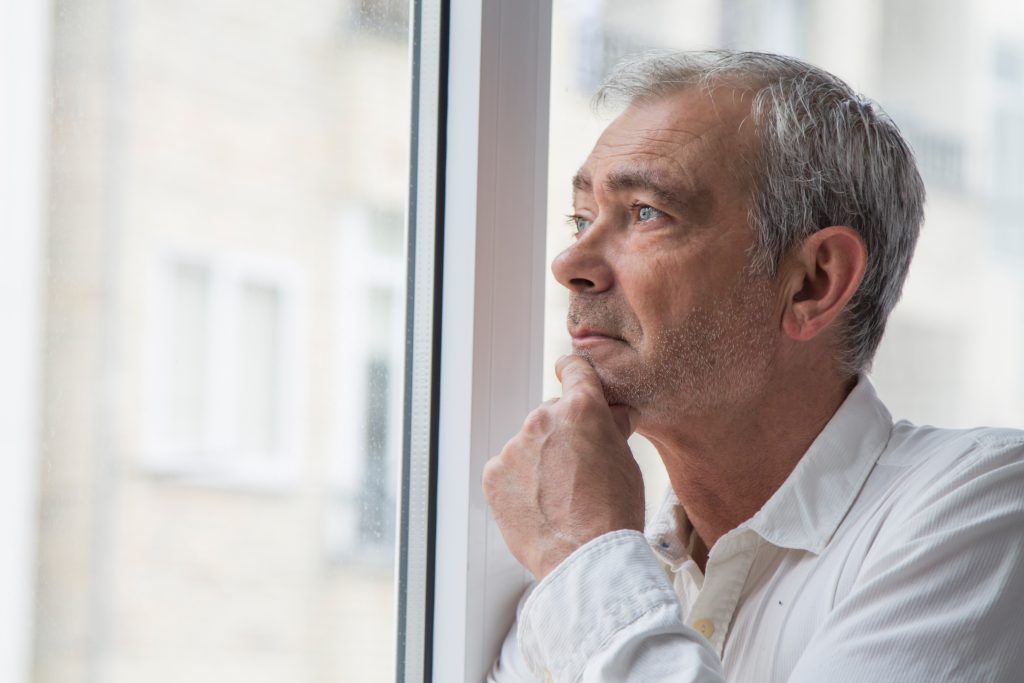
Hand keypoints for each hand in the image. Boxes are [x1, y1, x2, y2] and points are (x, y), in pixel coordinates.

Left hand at [482, 355, 645, 579]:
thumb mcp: (627, 462)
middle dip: (561, 435)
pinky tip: (538, 507)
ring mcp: (514, 446)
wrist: (586, 559)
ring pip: (527, 445)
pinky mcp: (493, 474)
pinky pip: (507, 470)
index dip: (574, 372)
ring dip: (538, 461)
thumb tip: (614, 411)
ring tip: (558, 498)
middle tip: (576, 472)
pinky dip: (518, 483)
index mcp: (581, 408)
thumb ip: (613, 428)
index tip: (569, 375)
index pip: (574, 369)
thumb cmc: (615, 512)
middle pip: (550, 415)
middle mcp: (543, 418)